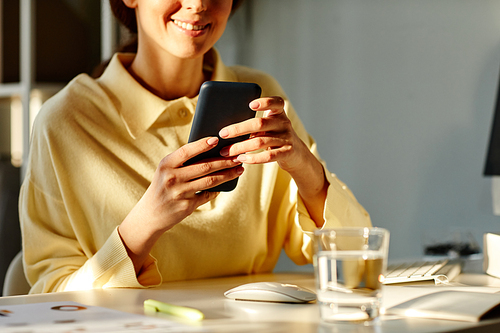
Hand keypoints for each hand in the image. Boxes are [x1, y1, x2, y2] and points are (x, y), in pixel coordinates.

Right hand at [118, 136, 243, 272]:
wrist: (149, 215)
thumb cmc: (162, 187)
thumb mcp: (165, 171)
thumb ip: (182, 162)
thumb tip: (211, 151)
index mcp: (166, 165)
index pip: (186, 151)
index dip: (202, 145)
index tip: (217, 139)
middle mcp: (172, 178)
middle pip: (204, 166)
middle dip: (224, 161)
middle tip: (238, 156)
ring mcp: (180, 193)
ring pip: (210, 181)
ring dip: (227, 174)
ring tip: (239, 169)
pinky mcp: (187, 206)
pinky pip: (207, 195)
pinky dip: (217, 190)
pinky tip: (225, 185)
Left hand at [218, 96, 328, 226]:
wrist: (296, 155)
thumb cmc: (275, 137)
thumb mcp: (269, 126)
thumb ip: (255, 124)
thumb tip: (227, 129)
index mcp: (279, 113)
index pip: (276, 103)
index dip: (265, 102)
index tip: (251, 105)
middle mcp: (284, 123)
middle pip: (260, 124)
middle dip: (239, 129)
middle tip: (223, 134)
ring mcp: (286, 138)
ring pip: (260, 141)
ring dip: (241, 147)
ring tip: (226, 151)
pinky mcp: (287, 153)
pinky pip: (268, 156)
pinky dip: (253, 158)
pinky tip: (241, 159)